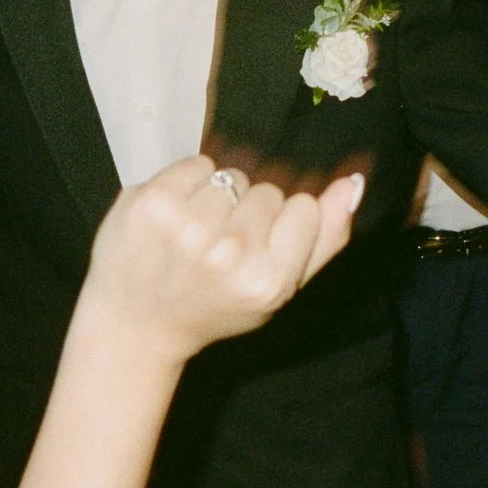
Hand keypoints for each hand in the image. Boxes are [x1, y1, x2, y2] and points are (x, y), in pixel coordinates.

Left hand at [80, 158, 364, 363]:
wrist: (135, 324)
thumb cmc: (214, 306)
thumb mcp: (279, 291)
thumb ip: (325, 240)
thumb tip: (351, 183)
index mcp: (267, 280)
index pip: (304, 208)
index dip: (283, 223)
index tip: (260, 248)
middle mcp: (228, 253)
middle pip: (267, 191)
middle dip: (249, 212)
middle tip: (221, 248)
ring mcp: (185, 226)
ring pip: (231, 174)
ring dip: (218, 196)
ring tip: (196, 233)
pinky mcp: (151, 202)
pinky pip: (195, 163)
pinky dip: (189, 182)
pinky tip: (175, 216)